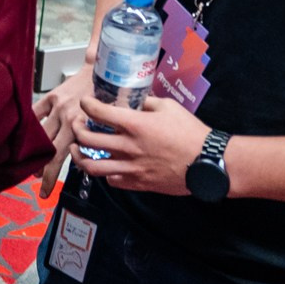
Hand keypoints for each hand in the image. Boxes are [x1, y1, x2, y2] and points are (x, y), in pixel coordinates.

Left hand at [66, 92, 211, 196]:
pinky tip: (106, 166)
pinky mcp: (138, 183)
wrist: (208, 163)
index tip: (86, 103)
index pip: (98, 112)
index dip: (87, 105)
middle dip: (77, 130)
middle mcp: (128, 147)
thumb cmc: (191, 133)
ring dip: (80, 156)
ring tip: (78, 149)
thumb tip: (133, 100)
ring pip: (92, 166)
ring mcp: (131, 168)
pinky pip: (111, 181)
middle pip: (87, 140)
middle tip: (78, 125)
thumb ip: (146, 103)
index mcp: (135, 125)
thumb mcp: (169, 107)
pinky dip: (104, 173)